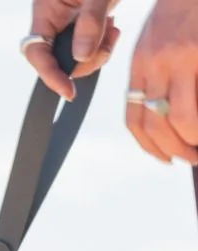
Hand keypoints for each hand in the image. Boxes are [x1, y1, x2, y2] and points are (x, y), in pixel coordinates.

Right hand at [24, 0, 121, 100]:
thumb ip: (89, 23)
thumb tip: (81, 57)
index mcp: (45, 12)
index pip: (38, 52)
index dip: (51, 75)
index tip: (69, 91)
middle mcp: (52, 22)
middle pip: (58, 60)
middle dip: (84, 61)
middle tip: (106, 43)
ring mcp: (66, 27)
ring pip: (76, 58)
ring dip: (98, 52)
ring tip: (111, 29)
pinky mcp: (81, 29)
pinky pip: (88, 49)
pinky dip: (103, 45)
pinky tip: (111, 28)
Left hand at [127, 0, 197, 163]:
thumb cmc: (186, 8)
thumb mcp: (161, 39)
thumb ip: (158, 72)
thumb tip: (164, 110)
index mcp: (142, 63)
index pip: (135, 116)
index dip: (149, 145)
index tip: (164, 158)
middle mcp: (156, 63)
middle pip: (155, 123)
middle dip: (174, 149)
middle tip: (192, 158)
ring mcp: (181, 58)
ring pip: (180, 117)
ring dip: (192, 140)